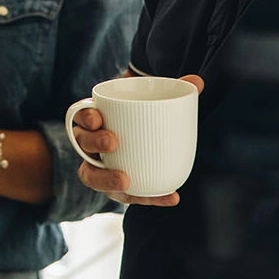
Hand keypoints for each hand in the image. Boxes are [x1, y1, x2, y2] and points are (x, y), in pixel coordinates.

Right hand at [72, 73, 203, 206]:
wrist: (139, 140)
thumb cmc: (142, 118)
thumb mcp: (152, 102)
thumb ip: (174, 90)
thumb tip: (198, 80)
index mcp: (95, 118)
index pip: (80, 116)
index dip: (86, 117)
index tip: (97, 117)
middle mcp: (90, 143)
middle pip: (83, 143)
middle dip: (94, 143)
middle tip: (112, 142)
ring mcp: (99, 166)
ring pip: (91, 175)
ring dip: (105, 179)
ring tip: (125, 180)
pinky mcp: (114, 186)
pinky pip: (124, 196)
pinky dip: (148, 198)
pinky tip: (171, 197)